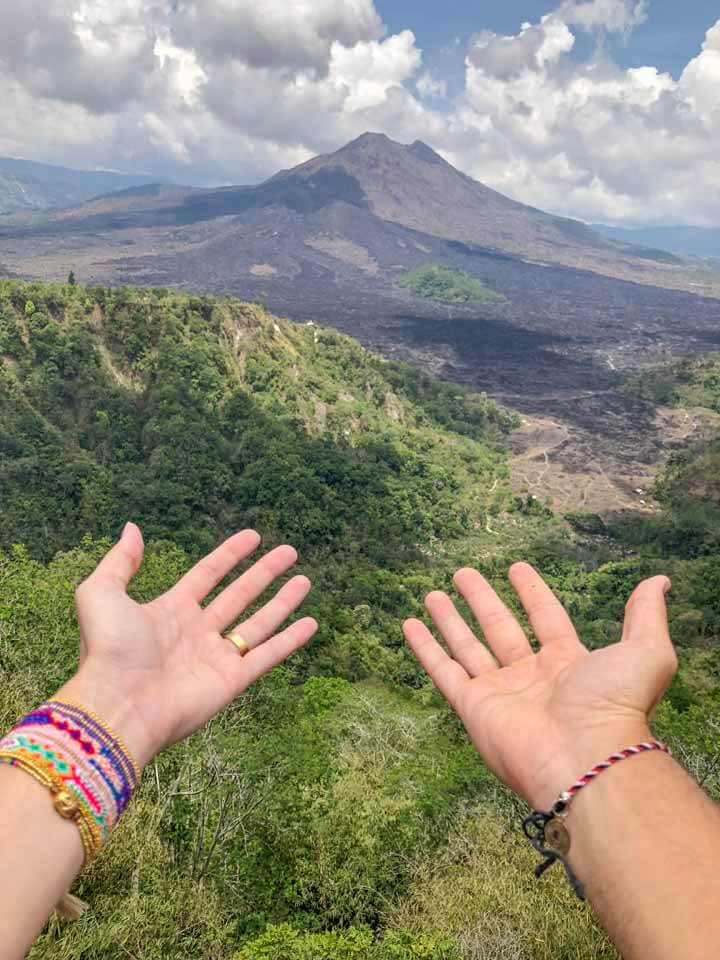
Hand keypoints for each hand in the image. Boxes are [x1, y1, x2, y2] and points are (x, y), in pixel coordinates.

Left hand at [59, 524, 316, 768]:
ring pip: (258, 623)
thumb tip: (133, 528)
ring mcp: (216, 658)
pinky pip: (267, 656)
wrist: (119, 704)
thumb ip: (120, 561)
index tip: (254, 536)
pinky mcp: (232, 681)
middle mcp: (196, 633)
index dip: (230, 555)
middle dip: (264, 573)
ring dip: (282, 601)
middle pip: (239, 595)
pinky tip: (311, 623)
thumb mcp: (101, 593)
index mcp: (169, 612)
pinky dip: (290, 640)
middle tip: (289, 551)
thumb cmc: (107, 650)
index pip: (207, 575)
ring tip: (305, 579)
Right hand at [403, 563, 676, 809]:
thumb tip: (659, 581)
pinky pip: (444, 672)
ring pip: (468, 647)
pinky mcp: (473, 707)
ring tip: (433, 592)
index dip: (532, 591)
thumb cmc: (616, 706)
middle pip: (500, 628)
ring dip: (450, 619)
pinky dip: (426, 649)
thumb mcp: (646, 651)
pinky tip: (410, 624)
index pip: (546, 617)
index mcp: (568, 664)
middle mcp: (531, 677)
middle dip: (482, 599)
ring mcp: (499, 693)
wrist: (584, 758)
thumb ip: (646, 615)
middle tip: (463, 572)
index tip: (516, 566)